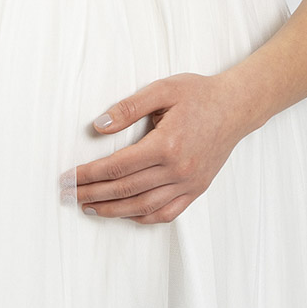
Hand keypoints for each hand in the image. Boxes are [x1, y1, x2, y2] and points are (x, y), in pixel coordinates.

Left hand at [61, 71, 249, 224]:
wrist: (237, 106)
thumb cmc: (199, 94)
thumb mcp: (163, 90)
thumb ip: (129, 107)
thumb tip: (98, 126)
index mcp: (166, 145)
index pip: (117, 166)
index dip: (89, 174)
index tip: (69, 178)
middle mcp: (177, 169)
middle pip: (126, 189)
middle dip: (93, 194)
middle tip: (69, 196)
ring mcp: (189, 183)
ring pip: (144, 206)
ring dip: (113, 210)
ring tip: (91, 208)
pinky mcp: (197, 188)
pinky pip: (168, 212)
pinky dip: (144, 217)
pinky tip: (127, 214)